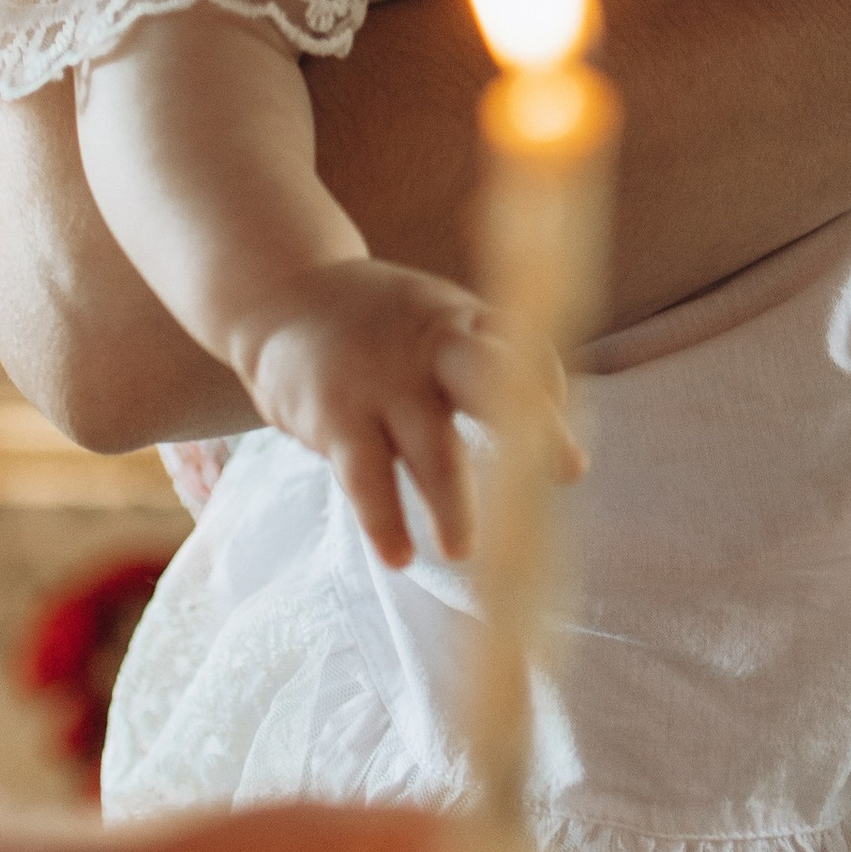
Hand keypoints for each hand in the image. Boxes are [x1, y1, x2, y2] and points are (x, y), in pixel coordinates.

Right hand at [229, 256, 580, 566]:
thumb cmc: (375, 323)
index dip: (551, 391)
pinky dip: (385, 522)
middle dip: (537, 429)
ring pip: (432, 450)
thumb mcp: (434, 318)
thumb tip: (550, 416)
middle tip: (571, 472)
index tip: (563, 435)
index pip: (524, 350)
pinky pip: (366, 479)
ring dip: (455, 505)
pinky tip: (399, 555)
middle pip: (492, 385)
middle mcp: (428, 347)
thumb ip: (482, 357)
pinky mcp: (336, 417)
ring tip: (464, 551)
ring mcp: (382, 382)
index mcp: (460, 322)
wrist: (279, 296)